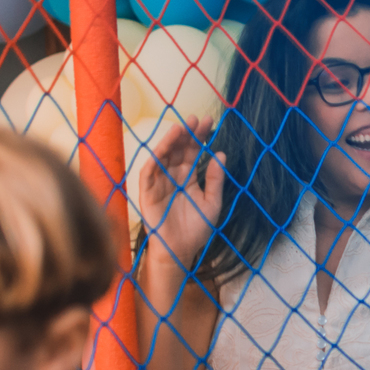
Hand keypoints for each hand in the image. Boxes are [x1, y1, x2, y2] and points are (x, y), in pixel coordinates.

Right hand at [138, 115, 225, 268]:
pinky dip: (156, 158)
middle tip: (197, 118)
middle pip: (179, 150)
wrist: (180, 251)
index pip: (194, 153)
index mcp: (188, 178)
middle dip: (187, 134)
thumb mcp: (212, 203)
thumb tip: (221, 154)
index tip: (210, 122)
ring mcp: (159, 183)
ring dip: (171, 141)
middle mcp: (173, 176)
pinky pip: (149, 171)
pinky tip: (165, 146)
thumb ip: (216, 180)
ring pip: (164, 156)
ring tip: (181, 127)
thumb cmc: (197, 229)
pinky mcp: (147, 192)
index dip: (200, 138)